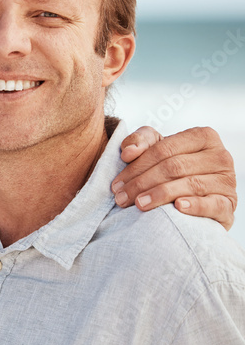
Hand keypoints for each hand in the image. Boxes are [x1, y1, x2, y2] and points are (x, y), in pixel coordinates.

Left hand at [112, 125, 236, 229]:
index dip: (137, 166)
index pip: (164, 149)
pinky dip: (195, 205)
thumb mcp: (155, 148)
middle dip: (142, 183)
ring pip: (190, 184)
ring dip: (159, 195)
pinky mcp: (229, 204)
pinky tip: (178, 207)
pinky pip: (213, 204)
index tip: (116, 183)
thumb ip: (140, 141)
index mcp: (203, 137)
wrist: (195, 199)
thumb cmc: (171, 169)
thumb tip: (128, 152)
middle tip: (121, 198)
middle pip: (174, 167)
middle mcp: (220, 156)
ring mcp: (227, 181)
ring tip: (138, 205)